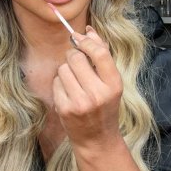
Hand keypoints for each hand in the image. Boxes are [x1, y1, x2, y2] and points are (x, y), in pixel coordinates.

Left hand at [52, 26, 122, 150]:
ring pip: (63, 68)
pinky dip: (60, 84)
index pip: (99, 53)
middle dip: (73, 56)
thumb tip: (88, 30)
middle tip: (77, 64)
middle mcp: (98, 94)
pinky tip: (68, 94)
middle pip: (76, 57)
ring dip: (66, 71)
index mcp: (114, 84)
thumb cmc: (104, 106)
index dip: (87, 42)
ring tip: (74, 83)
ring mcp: (80, 103)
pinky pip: (56, 82)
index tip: (79, 38)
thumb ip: (101, 55)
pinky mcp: (65, 109)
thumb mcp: (110, 82)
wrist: (97, 139)